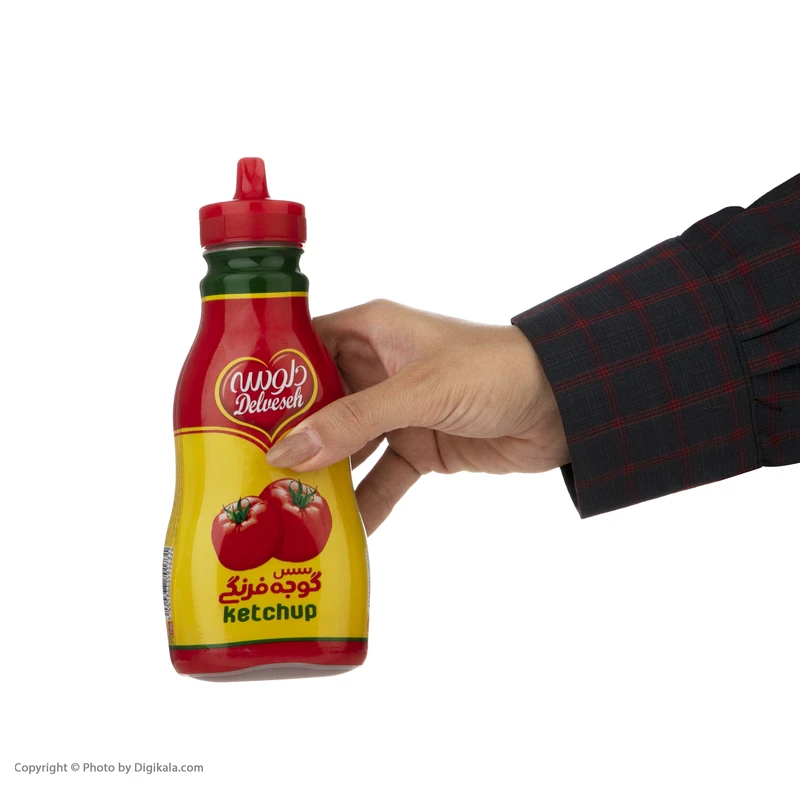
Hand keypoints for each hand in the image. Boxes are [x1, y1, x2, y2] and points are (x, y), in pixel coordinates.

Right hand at [266, 300, 568, 532]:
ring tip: (282, 511)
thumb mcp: (418, 390)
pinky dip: (366, 505)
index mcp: (370, 332)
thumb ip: (353, 421)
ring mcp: (397, 411)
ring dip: (323, 477)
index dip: (266, 379)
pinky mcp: (420, 447)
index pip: (302, 349)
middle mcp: (376, 369)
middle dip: (287, 440)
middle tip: (246, 475)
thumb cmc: (495, 370)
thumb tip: (285, 451)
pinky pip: (382, 480)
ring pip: (345, 447)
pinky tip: (342, 535)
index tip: (227, 414)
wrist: (565, 403)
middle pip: (316, 406)